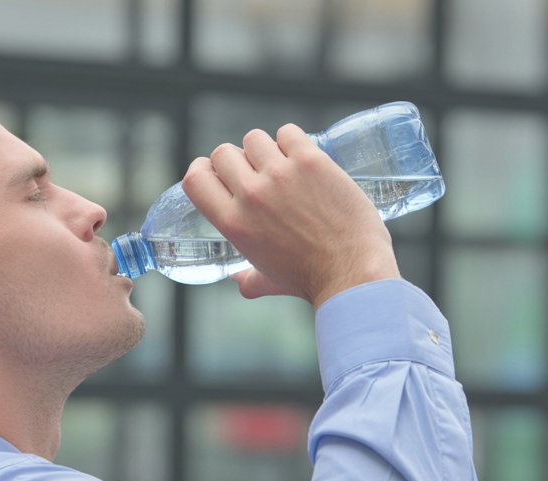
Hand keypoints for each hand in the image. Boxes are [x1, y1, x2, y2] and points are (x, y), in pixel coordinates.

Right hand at [182, 124, 399, 306]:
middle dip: (237, 159)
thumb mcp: (268, 280)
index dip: (204, 169)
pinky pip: (288, 133)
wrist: (352, 272)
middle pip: (223, 153)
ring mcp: (280, 175)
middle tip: (257, 171)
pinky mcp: (311, 161)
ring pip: (254, 138)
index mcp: (233, 223)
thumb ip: (248, 279)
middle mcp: (251, 195)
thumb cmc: (311, 279)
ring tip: (283, 164)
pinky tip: (303, 157)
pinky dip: (293, 141)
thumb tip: (238, 281)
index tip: (216, 171)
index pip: (195, 178)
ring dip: (266, 148)